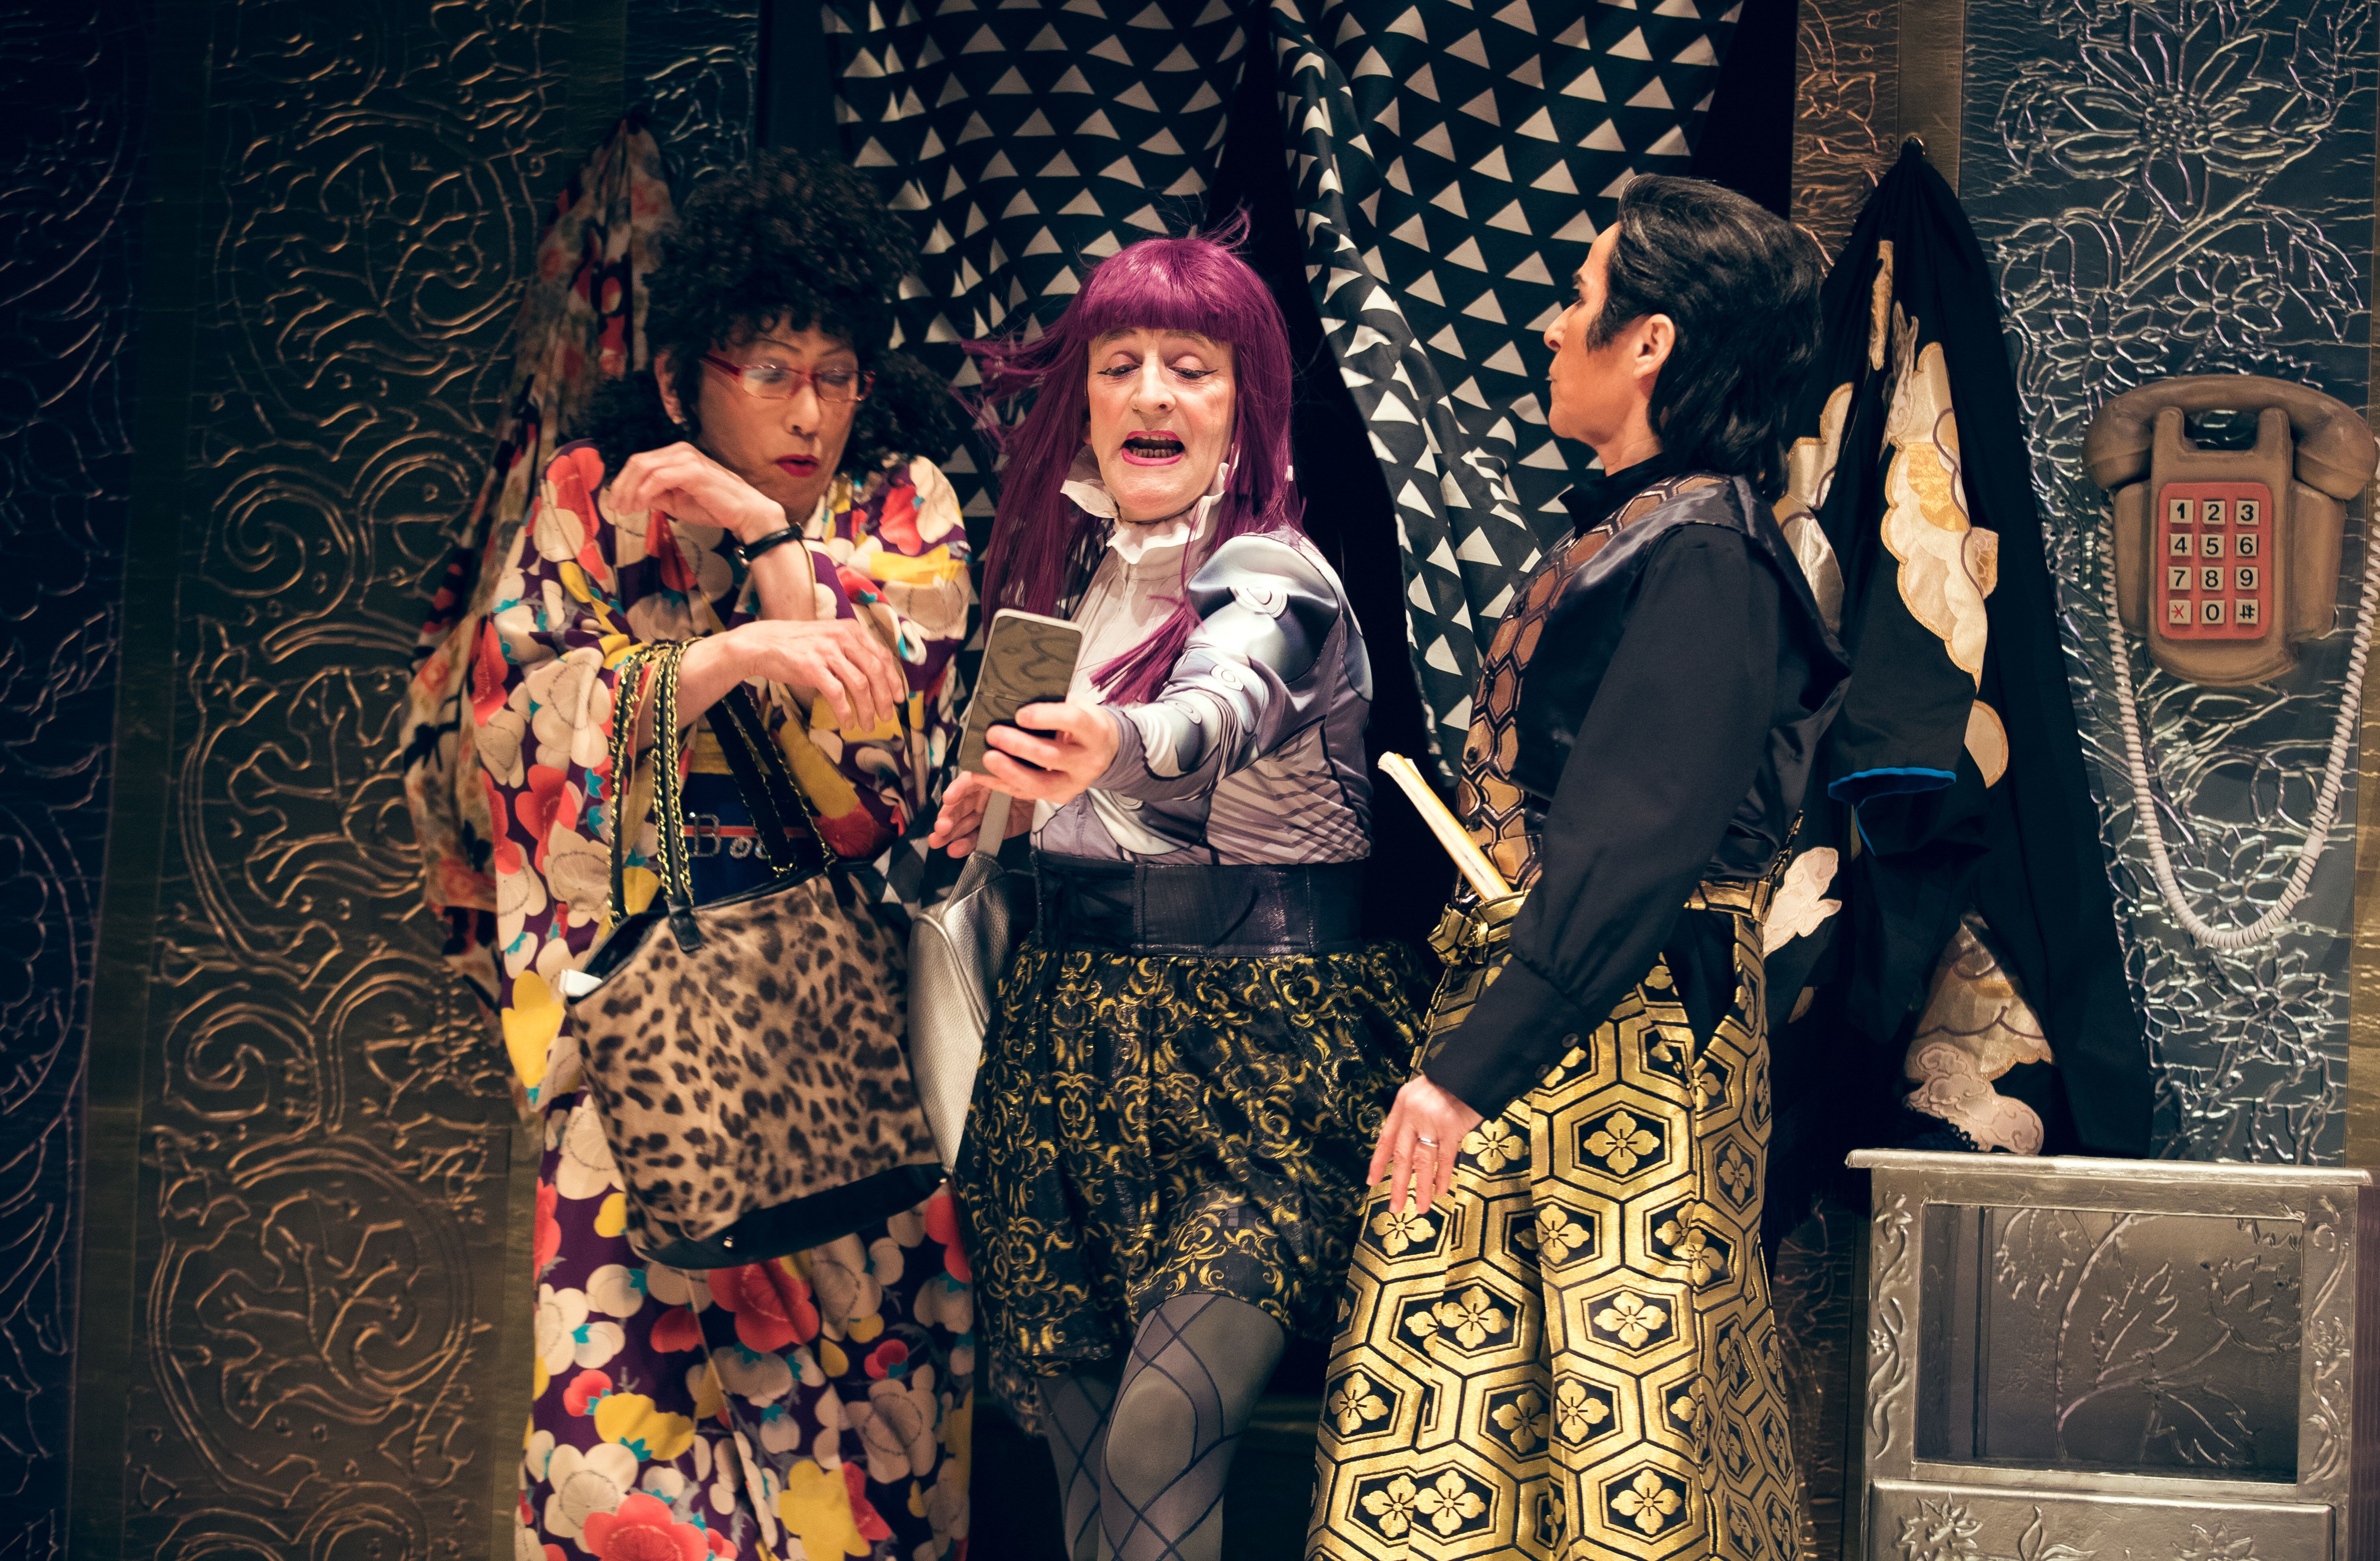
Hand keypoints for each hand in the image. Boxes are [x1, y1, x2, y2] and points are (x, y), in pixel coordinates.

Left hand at [611, 441, 784, 542]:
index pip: (640, 462)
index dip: (623, 482)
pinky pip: (659, 478)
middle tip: (615, 507)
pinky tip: (641, 506)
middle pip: (638, 462)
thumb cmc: (714, 506)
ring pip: (645, 468)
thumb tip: (632, 497)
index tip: (616, 503)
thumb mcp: (676, 501)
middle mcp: (680, 451)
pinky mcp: (693, 471)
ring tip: (626, 509)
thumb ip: (655, 495)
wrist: (744, 512)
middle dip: (621, 486)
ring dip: (630, 490)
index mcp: (676, 455)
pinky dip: (644, 492)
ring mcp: (687, 458)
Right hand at [684, 616, 904, 731]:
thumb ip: (850, 651)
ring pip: (860, 685)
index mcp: (850, 630)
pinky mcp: (812, 668)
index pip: (882, 656)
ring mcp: (827, 652)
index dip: (893, 679)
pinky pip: (837, 694)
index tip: (898, 697)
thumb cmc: (796, 645)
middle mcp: (842, 638)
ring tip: (868, 725)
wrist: (762, 644)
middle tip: (887, 717)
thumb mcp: (828, 638)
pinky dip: (846, 712)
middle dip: (885, 698)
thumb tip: (872, 678)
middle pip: (875, 672)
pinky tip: (847, 723)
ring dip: (868, 709)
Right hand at [926, 771, 1034, 856]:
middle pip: (960, 807)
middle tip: (940, 828)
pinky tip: (954, 850)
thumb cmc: (1033, 778)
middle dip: (947, 818)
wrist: (1052, 795)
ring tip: (937, 842)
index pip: (966, 783)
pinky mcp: (995, 830)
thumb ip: (1001, 772)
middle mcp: (982, 796)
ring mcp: (987, 814)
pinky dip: (965, 845)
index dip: (956, 790)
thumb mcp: (1018, 773)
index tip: (949, 798)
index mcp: (985, 777)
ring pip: (964, 825)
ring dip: (950, 834)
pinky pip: (978, 838)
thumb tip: (986, 763)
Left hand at [976, 702, 1120, 809]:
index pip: (1072, 721)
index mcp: (1094, 730)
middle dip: (1019, 746)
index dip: (1045, 717)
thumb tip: (1015, 696)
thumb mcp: (1078, 706)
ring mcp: (1076, 782)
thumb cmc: (1084, 724)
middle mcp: (1089, 760)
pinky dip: (1002, 784)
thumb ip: (1054, 703)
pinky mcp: (1061, 796)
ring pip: (1040, 783)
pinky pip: (1027, 794)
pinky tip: (982, 775)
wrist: (1105, 749)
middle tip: (993, 734)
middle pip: (1051, 756)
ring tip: (987, 758)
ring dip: (1009, 771)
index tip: (1019, 714)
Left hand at [1369, 1075, 1485, 1217]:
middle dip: (1397, 1185)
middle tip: (1394, 1207)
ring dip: (1421, 1188)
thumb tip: (1410, 1148)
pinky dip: (1442, 1176)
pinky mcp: (1452, 1128)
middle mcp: (1412, 1115)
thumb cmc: (1449, 1082)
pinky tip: (1440, 1192)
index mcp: (1402, 1105)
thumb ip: (1413, 1117)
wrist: (1471, 1069)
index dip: (1378, 1162)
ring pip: (1422, 1162)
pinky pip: (1445, 1158)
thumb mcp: (1421, 1093)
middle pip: (1401, 1156)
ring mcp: (1432, 1122)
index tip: (1372, 1181)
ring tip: (1420, 1208)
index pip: (1386, 1139)